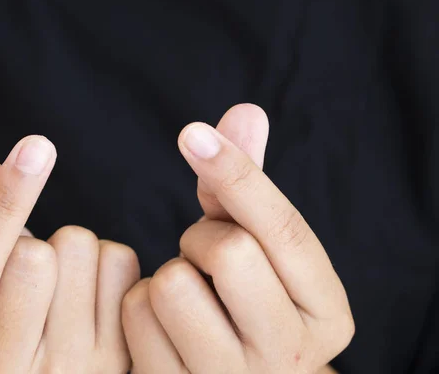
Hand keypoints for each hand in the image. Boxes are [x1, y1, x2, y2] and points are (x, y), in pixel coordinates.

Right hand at [0, 136, 138, 372]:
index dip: (2, 201)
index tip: (34, 147)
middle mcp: (4, 373)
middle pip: (35, 255)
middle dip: (34, 243)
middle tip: (30, 275)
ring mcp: (66, 372)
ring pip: (83, 251)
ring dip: (72, 252)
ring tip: (60, 291)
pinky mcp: (114, 364)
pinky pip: (122, 267)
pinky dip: (107, 265)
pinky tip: (92, 300)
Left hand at [122, 105, 353, 372]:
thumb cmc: (248, 300)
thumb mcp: (263, 250)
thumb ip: (249, 185)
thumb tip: (245, 110)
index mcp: (326, 313)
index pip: (285, 230)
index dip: (239, 173)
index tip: (192, 131)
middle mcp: (286, 354)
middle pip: (229, 251)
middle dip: (203, 237)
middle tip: (205, 256)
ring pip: (172, 283)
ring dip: (172, 271)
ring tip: (190, 292)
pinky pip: (134, 312)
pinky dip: (140, 303)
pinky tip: (165, 322)